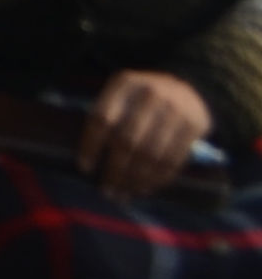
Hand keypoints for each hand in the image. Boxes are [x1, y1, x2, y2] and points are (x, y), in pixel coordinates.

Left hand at [84, 68, 214, 199]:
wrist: (188, 88)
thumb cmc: (142, 97)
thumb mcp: (121, 94)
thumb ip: (107, 116)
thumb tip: (89, 160)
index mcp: (124, 84)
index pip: (101, 119)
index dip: (91, 146)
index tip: (85, 168)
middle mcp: (150, 95)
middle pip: (126, 141)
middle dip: (115, 171)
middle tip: (107, 191)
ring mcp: (175, 111)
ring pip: (151, 155)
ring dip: (135, 180)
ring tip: (124, 194)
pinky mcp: (194, 126)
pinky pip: (173, 160)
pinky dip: (157, 178)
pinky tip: (145, 188)